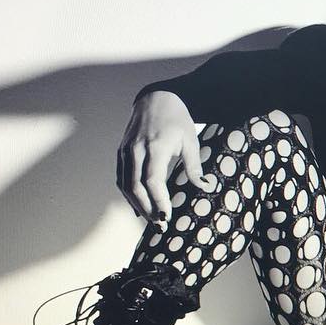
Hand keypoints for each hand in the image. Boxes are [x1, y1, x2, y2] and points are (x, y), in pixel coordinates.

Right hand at [117, 90, 215, 229]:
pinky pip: (121, 178)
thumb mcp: (191, 141)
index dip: (158, 201)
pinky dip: (128, 195)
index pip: (152, 180)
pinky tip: (138, 208)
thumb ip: (194, 166)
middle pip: (135, 187)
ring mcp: (126, 151)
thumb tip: (204, 187)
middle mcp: (136, 150)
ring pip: (125, 185)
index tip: (166, 217)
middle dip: (147, 209)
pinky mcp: (121, 153)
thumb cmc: (177, 120)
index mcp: (155, 146)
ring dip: (136, 205)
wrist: (155, 99)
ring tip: (151, 220)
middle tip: (160, 226)